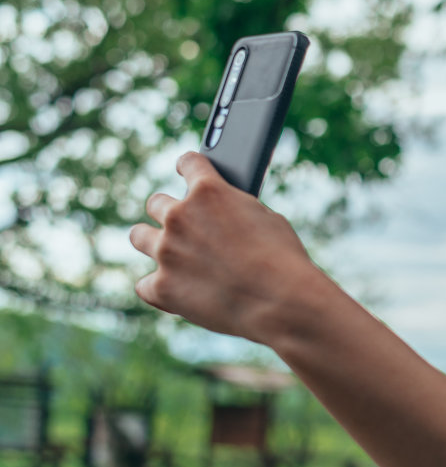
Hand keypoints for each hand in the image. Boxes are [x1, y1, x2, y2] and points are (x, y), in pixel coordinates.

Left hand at [130, 153, 329, 342]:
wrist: (282, 303)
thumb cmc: (284, 260)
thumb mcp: (268, 220)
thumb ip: (238, 211)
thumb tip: (227, 218)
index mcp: (210, 192)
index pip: (189, 163)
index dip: (189, 166)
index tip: (186, 169)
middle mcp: (179, 216)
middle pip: (156, 203)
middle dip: (170, 212)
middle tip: (183, 225)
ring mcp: (166, 251)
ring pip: (139, 236)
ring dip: (151, 241)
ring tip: (166, 252)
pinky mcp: (162, 287)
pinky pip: (145, 285)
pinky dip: (159, 288)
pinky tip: (174, 292)